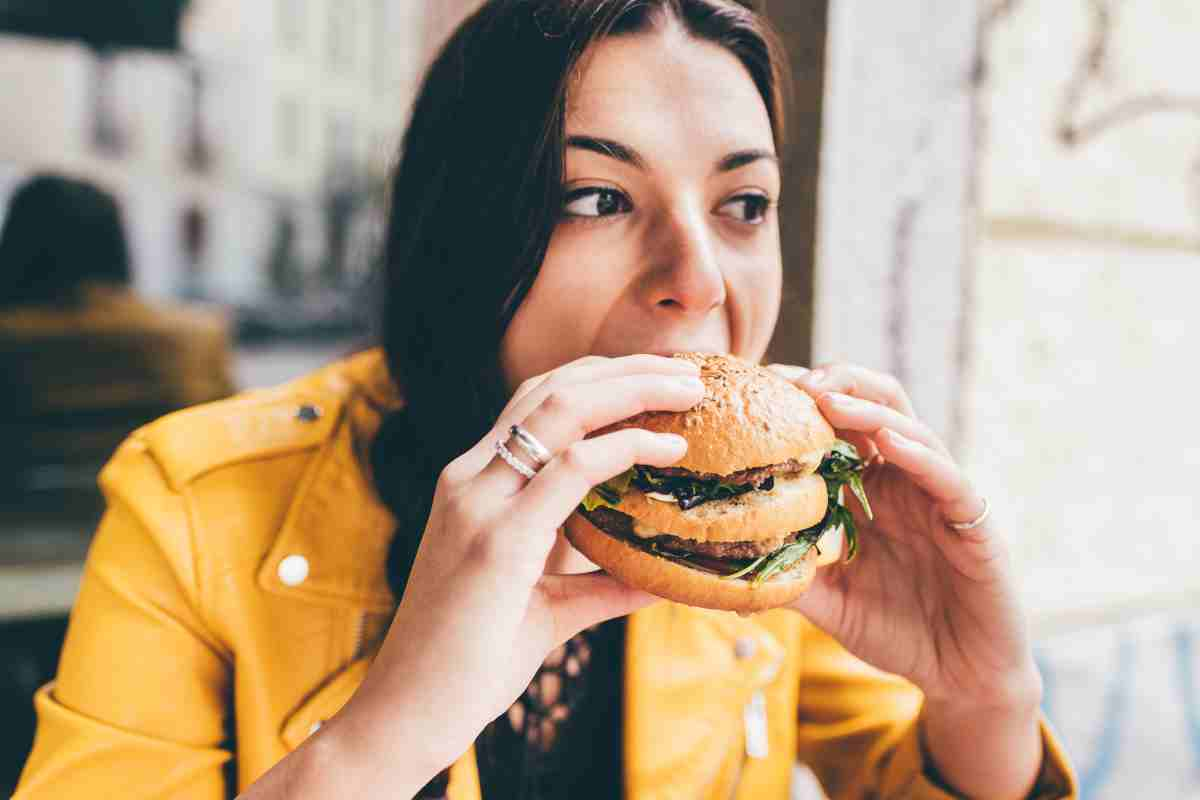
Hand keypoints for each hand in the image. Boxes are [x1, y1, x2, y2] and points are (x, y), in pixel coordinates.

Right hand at [332, 354, 704, 789]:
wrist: (408, 714)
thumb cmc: (470, 662)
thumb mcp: (547, 608)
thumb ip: (601, 585)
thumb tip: (662, 578)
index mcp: (474, 485)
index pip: (537, 402)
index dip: (601, 378)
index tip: (660, 381)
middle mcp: (470, 479)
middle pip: (554, 387)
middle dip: (627, 369)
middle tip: (690, 372)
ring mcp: (478, 503)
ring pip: (562, 408)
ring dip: (634, 389)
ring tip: (690, 390)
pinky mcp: (497, 540)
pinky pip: (570, 469)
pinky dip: (626, 448)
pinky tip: (668, 451)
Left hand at [767, 362, 1041, 710]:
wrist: (963, 676)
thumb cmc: (899, 632)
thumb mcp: (831, 603)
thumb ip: (790, 579)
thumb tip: (727, 568)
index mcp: (870, 492)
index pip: (838, 429)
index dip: (804, 403)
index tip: (760, 388)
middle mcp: (904, 483)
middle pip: (876, 407)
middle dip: (836, 383)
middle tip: (792, 381)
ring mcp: (940, 497)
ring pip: (910, 430)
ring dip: (868, 410)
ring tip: (827, 398)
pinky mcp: (973, 523)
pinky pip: (948, 479)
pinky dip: (919, 455)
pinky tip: (888, 442)